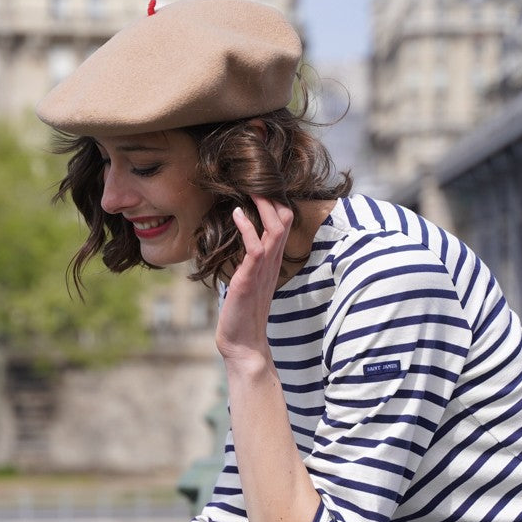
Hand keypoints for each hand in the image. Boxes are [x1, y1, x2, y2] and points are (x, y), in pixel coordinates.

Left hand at [216, 196, 292, 366]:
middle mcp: (272, 262)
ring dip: (263, 204)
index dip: (275, 201)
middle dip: (272, 195)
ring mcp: (263, 269)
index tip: (259, 183)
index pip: (283, 222)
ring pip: (275, 227)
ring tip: (250, 186)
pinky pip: (255, 247)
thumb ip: (248, 262)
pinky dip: (246, 226)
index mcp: (273, 261)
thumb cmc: (242, 314)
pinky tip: (236, 213)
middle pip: (285, 218)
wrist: (243, 345)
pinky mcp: (249, 278)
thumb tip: (238, 245)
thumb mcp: (246, 280)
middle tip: (255, 177)